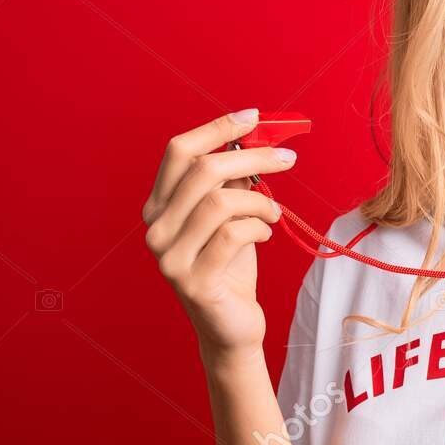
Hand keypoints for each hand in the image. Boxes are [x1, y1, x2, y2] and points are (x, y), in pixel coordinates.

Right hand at [142, 109, 296, 358]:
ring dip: (260, 202)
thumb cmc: (231, 267)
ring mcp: (170, 258)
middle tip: (288, 159)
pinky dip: (259, 228)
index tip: (253, 117)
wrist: (231, 327)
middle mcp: (156, 229)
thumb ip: (232, 182)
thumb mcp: (229, 217)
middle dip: (253, 158)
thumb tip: (255, 138)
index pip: (179, 152)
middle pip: (203, 171)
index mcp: (159, 206)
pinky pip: (233, 235)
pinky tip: (265, 235)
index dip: (216, 129)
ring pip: (220, 202)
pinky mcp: (194, 282)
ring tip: (273, 213)